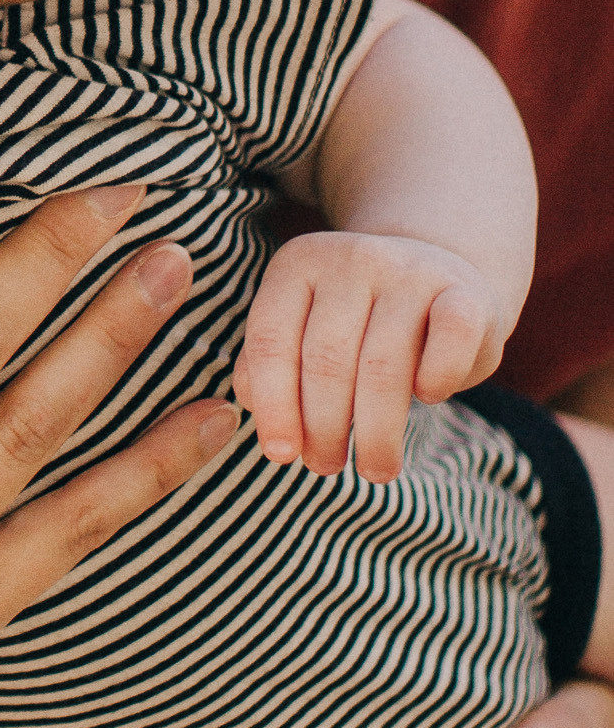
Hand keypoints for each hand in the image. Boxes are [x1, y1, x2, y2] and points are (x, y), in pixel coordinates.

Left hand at [233, 232, 501, 481]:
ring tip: (375, 469)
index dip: (274, 406)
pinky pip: (450, 344)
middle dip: (323, 428)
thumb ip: (268, 363)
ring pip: (383, 367)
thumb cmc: (359, 321)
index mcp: (298, 264)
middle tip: (325, 467)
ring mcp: (411, 271)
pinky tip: (428, 399)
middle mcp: (352, 258)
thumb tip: (261, 414)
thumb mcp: (304, 327)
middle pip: (326, 361)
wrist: (442, 278)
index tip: (281, 455)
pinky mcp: (466, 292)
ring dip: (376, 432)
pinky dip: (437, 381)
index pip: (272, 341)